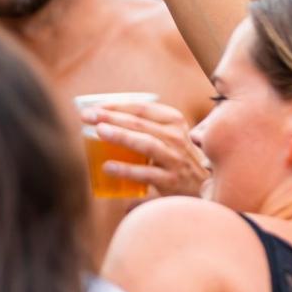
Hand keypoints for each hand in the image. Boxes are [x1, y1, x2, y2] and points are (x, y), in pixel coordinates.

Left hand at [82, 100, 207, 197]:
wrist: (205, 186)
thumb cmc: (177, 158)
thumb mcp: (167, 136)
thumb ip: (141, 128)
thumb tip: (101, 126)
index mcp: (173, 121)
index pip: (142, 107)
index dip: (116, 105)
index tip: (94, 106)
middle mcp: (176, 136)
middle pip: (140, 122)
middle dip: (111, 116)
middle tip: (86, 115)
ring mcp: (175, 158)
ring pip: (145, 143)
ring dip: (121, 136)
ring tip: (99, 131)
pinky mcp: (171, 180)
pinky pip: (146, 173)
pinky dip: (126, 169)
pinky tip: (107, 167)